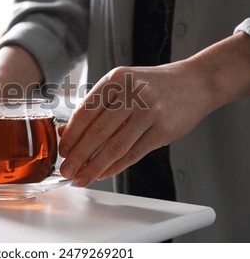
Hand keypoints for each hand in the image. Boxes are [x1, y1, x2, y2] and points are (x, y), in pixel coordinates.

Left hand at [58, 62, 212, 186]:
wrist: (195, 82)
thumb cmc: (152, 85)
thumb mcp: (121, 85)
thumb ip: (95, 106)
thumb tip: (66, 133)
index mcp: (116, 80)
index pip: (86, 111)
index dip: (71, 134)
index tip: (62, 150)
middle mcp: (133, 94)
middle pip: (98, 131)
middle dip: (78, 155)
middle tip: (66, 170)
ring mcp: (150, 112)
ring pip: (115, 146)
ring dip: (95, 166)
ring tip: (82, 178)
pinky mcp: (164, 130)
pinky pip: (134, 153)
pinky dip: (116, 166)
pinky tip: (103, 173)